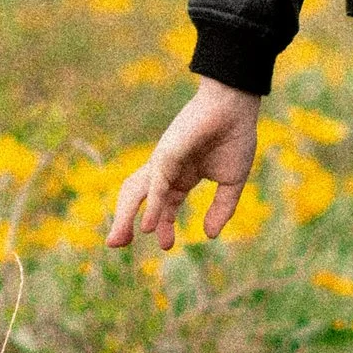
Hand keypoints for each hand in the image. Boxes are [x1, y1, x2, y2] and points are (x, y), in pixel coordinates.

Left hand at [106, 80, 261, 250]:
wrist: (235, 107)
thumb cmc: (234, 137)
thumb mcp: (231, 181)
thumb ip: (222, 208)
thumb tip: (210, 235)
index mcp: (181, 176)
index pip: (164, 205)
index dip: (163, 225)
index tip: (168, 245)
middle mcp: (166, 171)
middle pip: (138, 199)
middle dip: (126, 222)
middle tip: (118, 245)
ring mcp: (163, 163)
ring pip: (135, 192)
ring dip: (124, 216)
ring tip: (117, 241)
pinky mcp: (166, 155)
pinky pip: (156, 185)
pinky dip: (152, 207)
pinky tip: (148, 227)